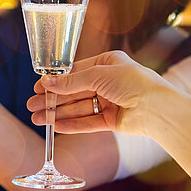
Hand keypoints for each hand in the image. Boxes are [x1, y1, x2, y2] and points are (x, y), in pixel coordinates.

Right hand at [27, 51, 171, 134]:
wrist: (158, 109)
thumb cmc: (135, 83)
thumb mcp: (99, 75)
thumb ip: (72, 81)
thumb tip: (47, 83)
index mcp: (108, 64)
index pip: (75, 72)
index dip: (55, 81)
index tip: (37, 88)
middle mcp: (108, 82)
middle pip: (74, 92)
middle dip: (52, 100)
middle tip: (32, 106)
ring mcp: (110, 102)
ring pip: (77, 108)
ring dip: (57, 113)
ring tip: (38, 119)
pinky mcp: (112, 121)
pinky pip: (87, 122)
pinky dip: (71, 124)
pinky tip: (56, 126)